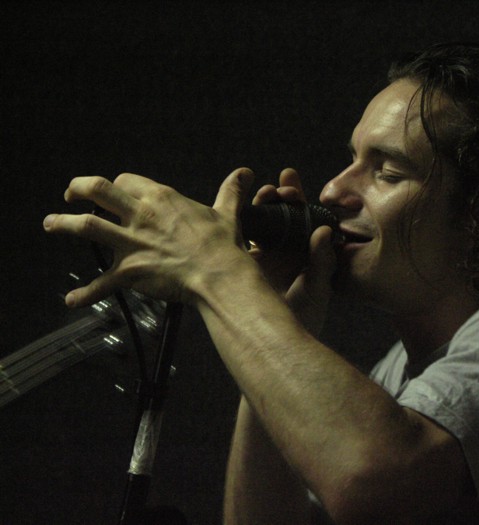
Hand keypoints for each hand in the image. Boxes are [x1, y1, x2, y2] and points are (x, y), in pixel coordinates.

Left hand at [43, 169, 255, 306]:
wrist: (219, 276)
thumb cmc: (222, 246)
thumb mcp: (227, 213)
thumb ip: (230, 191)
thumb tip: (244, 174)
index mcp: (161, 198)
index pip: (127, 181)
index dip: (118, 185)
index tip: (115, 191)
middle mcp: (140, 215)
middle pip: (97, 191)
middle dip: (78, 189)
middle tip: (70, 194)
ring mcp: (132, 243)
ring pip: (86, 227)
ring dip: (63, 224)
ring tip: (51, 224)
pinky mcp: (130, 271)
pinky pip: (101, 284)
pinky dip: (85, 293)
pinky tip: (72, 300)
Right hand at [250, 168, 336, 334]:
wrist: (273, 346)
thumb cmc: (302, 320)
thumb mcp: (318, 289)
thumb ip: (321, 261)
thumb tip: (322, 231)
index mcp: (304, 255)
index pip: (305, 221)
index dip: (302, 202)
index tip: (303, 187)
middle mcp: (284, 253)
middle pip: (282, 217)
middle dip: (282, 197)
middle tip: (283, 187)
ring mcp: (262, 258)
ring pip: (262, 223)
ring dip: (264, 205)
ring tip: (267, 193)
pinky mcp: (241, 265)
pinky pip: (240, 237)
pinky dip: (241, 220)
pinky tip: (244, 207)